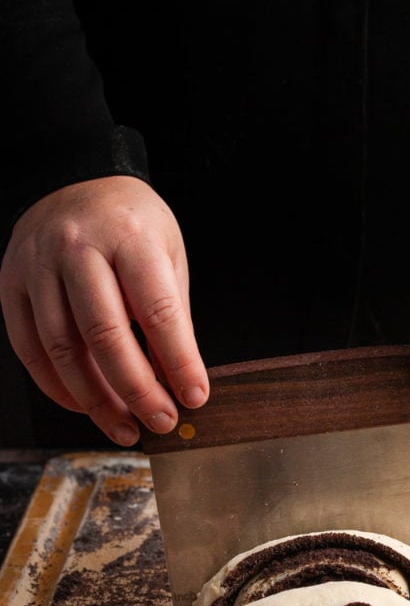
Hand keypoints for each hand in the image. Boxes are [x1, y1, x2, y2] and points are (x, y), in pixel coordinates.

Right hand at [0, 175, 208, 444]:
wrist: (75, 178)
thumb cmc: (132, 225)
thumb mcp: (167, 253)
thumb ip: (172, 315)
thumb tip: (177, 381)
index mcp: (130, 237)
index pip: (158, 310)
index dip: (179, 360)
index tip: (195, 396)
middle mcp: (79, 248)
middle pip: (105, 334)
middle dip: (136, 389)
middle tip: (160, 421)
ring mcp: (37, 264)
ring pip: (62, 348)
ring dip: (95, 400)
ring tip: (125, 427)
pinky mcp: (11, 283)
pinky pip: (29, 348)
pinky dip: (57, 386)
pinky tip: (84, 405)